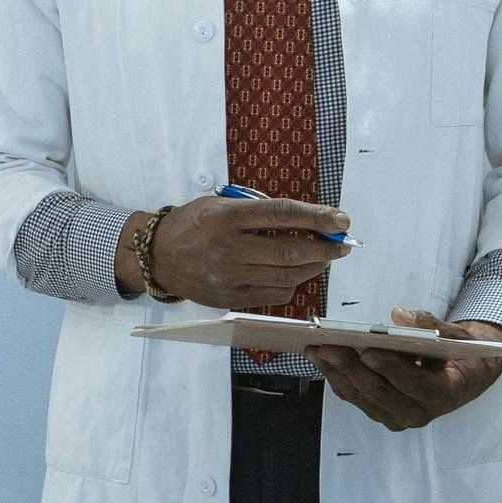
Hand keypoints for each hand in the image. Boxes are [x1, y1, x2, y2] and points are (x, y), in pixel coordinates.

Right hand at [140, 195, 350, 308]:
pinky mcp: (231, 298)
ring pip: (287, 276)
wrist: (158, 257)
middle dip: (325, 248)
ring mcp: (230, 277)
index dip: (316, 217)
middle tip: (343, 242)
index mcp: (226, 218)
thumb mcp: (220, 204)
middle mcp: (229, 249)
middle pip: (290, 251)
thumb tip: (304, 218)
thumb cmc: (193, 224)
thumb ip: (257, 209)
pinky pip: (274, 295)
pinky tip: (297, 273)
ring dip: (314, 267)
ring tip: (325, 257)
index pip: (281, 215)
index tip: (340, 219)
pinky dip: (293, 283)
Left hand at [309, 307, 501, 431]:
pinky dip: (337, 378)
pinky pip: (356, 398)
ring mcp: (399, 418)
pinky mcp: (382, 414)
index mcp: (444, 394)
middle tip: (326, 346)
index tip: (367, 352)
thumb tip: (399, 315)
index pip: (415, 384)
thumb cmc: (460, 353)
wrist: (464, 378)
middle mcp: (420, 413)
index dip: (391, 369)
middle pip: (380, 393)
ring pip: (362, 398)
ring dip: (336, 373)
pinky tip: (322, 359)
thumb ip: (430, 324)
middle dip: (351, 369)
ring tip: (315, 349)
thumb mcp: (455, 335)